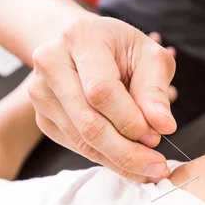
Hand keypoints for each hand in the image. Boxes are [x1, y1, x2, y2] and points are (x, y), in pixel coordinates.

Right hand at [29, 15, 176, 181]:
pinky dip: (106, 159)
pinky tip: (128, 160)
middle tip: (157, 165)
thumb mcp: (150, 56)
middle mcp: (51, 64)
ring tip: (148, 166)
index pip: (101, 91)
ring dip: (119, 160)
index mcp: (80, 38)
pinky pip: (76, 147)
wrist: (88, 45)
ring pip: (82, 141)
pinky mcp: (43, 117)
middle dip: (127, 151)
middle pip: (88, 123)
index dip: (130, 120)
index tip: (157, 136)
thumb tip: (163, 126)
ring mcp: (41, 93)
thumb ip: (156, 90)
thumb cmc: (122, 49)